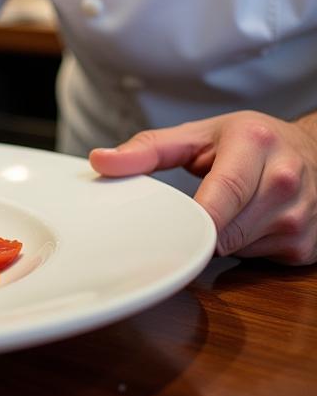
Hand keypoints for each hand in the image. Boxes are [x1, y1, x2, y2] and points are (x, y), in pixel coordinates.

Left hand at [89, 110, 316, 264]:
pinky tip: (252, 220)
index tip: (165, 228)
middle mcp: (285, 180)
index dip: (192, 218)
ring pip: (239, 248)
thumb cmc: (249, 141)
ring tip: (230, 205)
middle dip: (200, 224)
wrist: (315, 151)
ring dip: (223, 235)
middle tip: (190, 209)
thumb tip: (100, 160)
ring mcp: (302, 216)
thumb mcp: (198, 135)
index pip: (221, 194)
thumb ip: (147, 149)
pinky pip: (257, 259)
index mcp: (255, 144)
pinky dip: (245, 245)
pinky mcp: (309, 247)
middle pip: (226, 228)